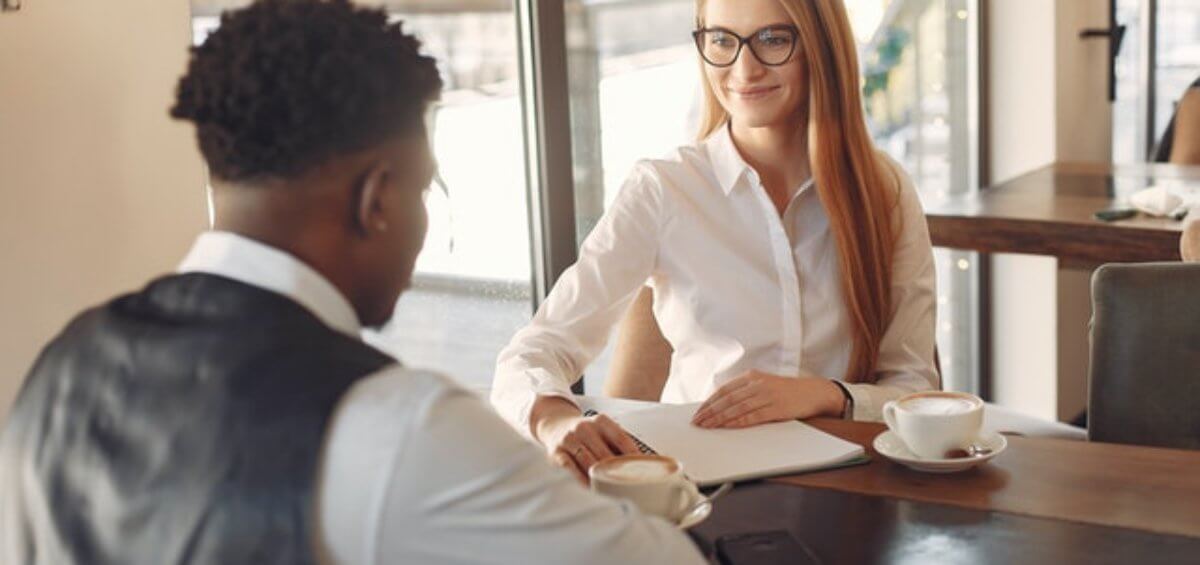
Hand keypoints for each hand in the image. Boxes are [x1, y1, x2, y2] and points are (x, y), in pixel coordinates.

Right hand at [531, 397, 641, 483]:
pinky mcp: (556, 453)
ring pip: (589, 463)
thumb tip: (645, 463)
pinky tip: (590, 488)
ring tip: (613, 493)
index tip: (643, 471)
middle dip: (617, 473)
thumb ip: (620, 444)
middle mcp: (584, 428)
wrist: (555, 425)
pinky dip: (581, 480)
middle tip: (630, 488)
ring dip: (600, 480)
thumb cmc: (586, 433)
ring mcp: (569, 440)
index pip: (621, 439)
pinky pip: (570, 469)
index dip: (633, 457)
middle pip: (605, 455)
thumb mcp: (602, 429)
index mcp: (601, 421)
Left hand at [691, 371, 845, 428]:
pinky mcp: (777, 408)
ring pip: (737, 408)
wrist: (815, 392)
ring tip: (708, 427)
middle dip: (710, 412)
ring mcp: (767, 395)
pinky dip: (739, 422)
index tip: (697, 413)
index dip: (709, 402)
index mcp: (752, 377)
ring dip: (720, 419)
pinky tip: (728, 427)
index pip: (724, 390)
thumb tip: (721, 406)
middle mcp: (758, 384)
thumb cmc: (787, 391)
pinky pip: (753, 416)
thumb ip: (745, 392)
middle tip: (698, 422)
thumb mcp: (764, 385)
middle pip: (727, 399)